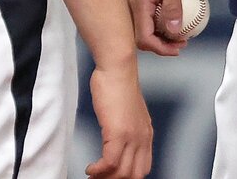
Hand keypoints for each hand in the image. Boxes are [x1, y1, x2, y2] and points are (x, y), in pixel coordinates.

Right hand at [86, 62, 153, 177]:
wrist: (117, 68)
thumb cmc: (117, 86)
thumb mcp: (128, 112)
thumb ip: (128, 129)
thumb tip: (118, 143)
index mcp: (146, 135)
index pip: (142, 169)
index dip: (126, 177)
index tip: (109, 176)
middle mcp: (142, 138)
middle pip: (133, 175)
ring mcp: (132, 136)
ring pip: (121, 173)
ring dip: (104, 178)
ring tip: (93, 176)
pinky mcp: (118, 132)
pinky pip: (109, 164)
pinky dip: (98, 171)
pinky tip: (90, 168)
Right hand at [125, 0, 187, 56]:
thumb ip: (172, 7)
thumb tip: (173, 31)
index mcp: (138, 3)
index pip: (143, 38)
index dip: (161, 47)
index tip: (178, 47)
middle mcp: (130, 6)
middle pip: (140, 37)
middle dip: (161, 45)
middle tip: (180, 43)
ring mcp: (130, 3)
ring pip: (141, 29)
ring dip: (159, 37)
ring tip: (177, 35)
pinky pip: (142, 19)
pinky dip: (155, 26)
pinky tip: (168, 23)